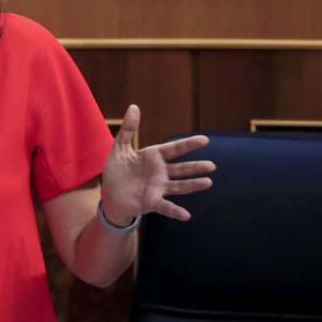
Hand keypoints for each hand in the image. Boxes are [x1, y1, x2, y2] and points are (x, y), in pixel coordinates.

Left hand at [100, 104, 214, 223]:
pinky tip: (186, 215)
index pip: (174, 149)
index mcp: (154, 157)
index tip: (204, 140)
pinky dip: (175, 211)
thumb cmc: (117, 171)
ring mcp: (158, 188)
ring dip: (193, 185)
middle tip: (211, 166)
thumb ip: (128, 129)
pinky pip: (165, 207)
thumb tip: (134, 106)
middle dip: (195, 167)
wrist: (110, 195)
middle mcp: (161, 172)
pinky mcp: (152, 202)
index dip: (188, 144)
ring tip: (208, 182)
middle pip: (181, 168)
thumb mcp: (119, 148)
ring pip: (179, 186)